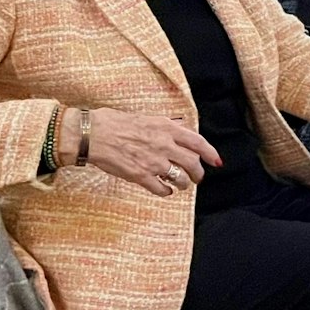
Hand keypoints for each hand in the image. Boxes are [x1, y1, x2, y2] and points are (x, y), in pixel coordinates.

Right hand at [63, 108, 219, 197]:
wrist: (92, 134)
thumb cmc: (114, 123)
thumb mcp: (145, 117)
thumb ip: (164, 126)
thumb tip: (179, 128)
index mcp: (166, 128)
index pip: (197, 142)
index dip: (210, 153)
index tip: (216, 161)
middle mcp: (164, 145)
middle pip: (192, 164)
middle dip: (198, 174)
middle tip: (197, 178)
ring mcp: (153, 162)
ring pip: (180, 178)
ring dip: (183, 184)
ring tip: (181, 185)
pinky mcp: (140, 176)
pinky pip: (161, 189)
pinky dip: (166, 191)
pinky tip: (164, 190)